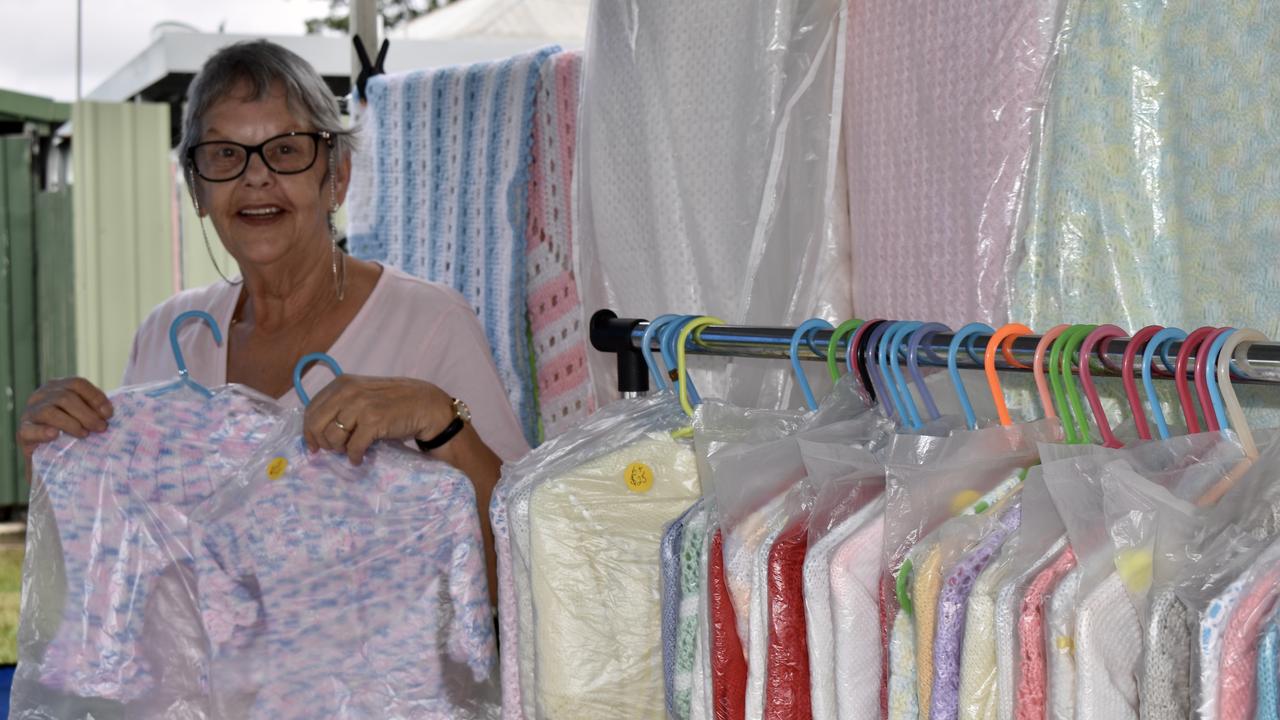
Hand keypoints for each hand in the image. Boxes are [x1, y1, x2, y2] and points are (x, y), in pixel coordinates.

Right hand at [18, 377, 113, 459]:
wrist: (51, 462)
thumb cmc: (72, 436)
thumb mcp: (84, 418)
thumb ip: (94, 411)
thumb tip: (109, 412)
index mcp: (57, 388)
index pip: (77, 384)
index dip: (95, 397)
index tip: (109, 414)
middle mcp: (41, 396)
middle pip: (65, 397)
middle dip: (87, 413)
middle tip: (101, 428)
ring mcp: (29, 413)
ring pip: (50, 411)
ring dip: (71, 423)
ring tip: (85, 434)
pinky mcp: (22, 432)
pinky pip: (30, 429)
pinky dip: (43, 431)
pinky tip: (55, 435)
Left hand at [302, 375, 454, 464]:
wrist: (424, 405)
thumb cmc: (393, 402)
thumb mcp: (362, 394)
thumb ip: (341, 405)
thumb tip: (316, 430)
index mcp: (342, 384)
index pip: (311, 409)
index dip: (309, 431)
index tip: (314, 445)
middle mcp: (348, 392)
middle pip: (316, 424)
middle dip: (322, 442)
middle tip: (333, 451)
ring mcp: (360, 406)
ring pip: (332, 437)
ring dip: (339, 450)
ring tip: (350, 451)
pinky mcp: (373, 421)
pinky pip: (353, 447)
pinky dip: (354, 457)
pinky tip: (359, 458)